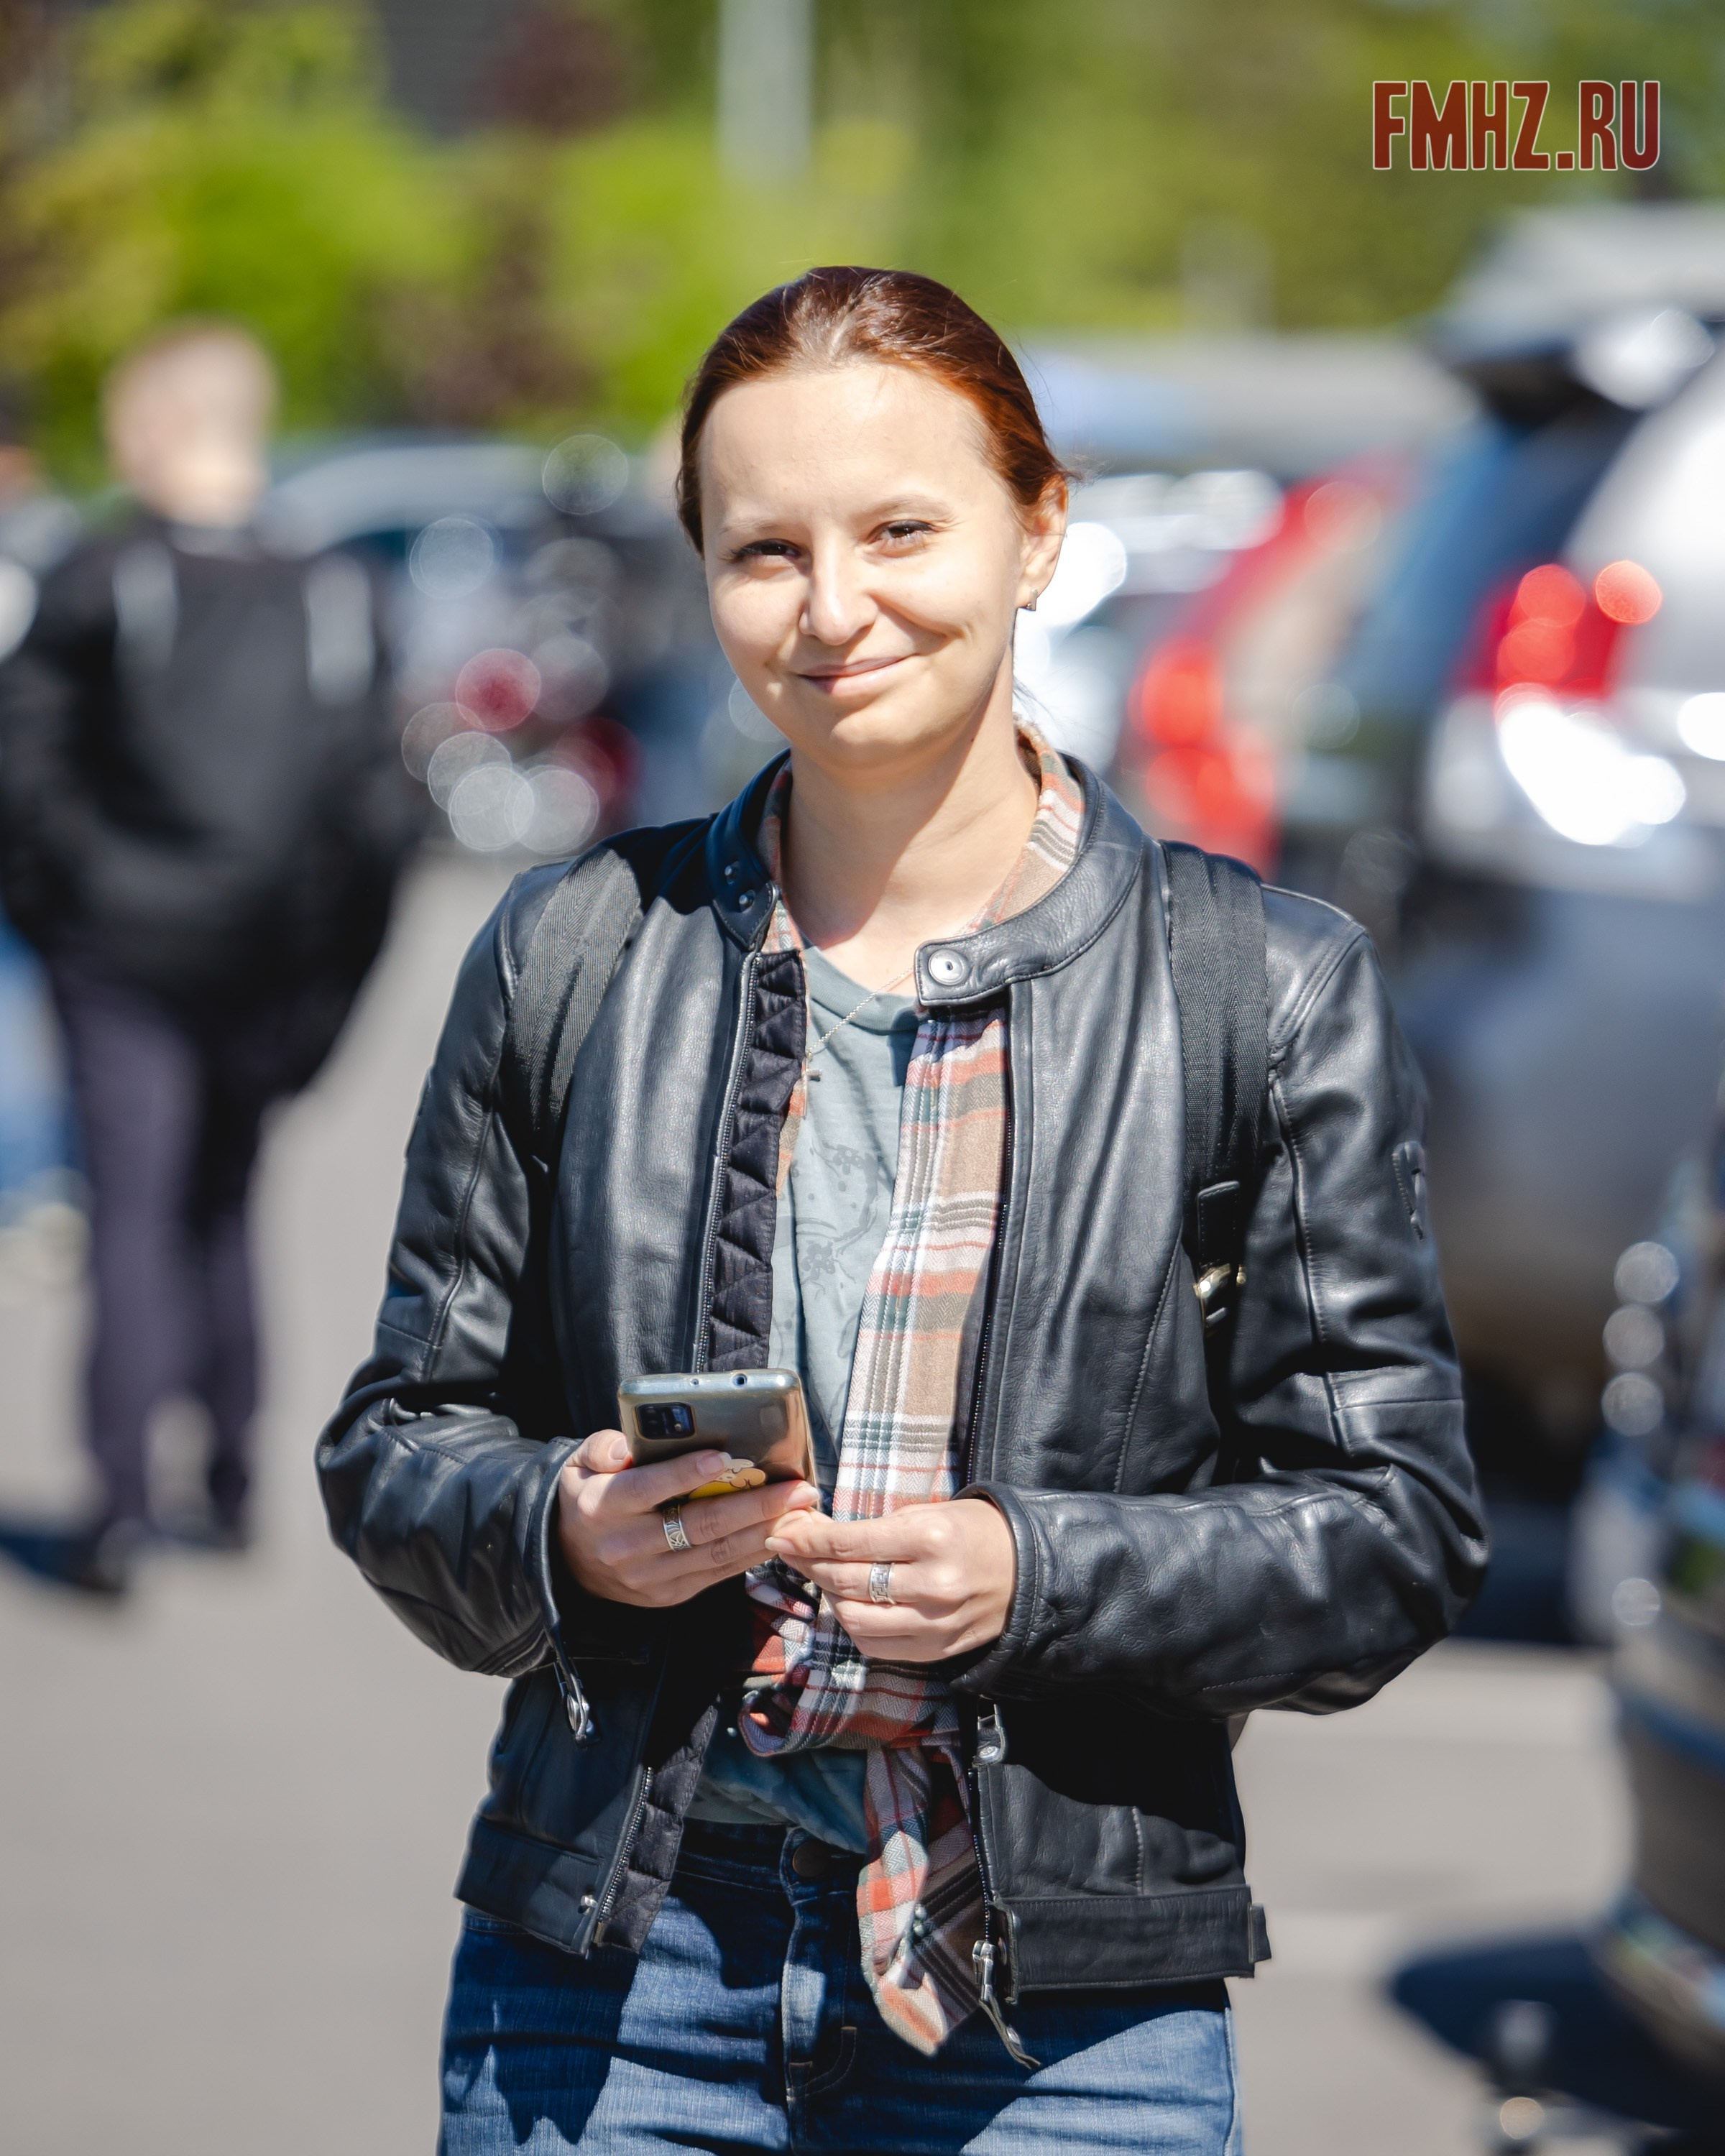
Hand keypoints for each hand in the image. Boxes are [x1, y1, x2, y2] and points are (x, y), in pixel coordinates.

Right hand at [557, 1430, 818, 1607]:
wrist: (567, 1561)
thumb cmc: (587, 1498)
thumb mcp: (579, 1465)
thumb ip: (603, 1448)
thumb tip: (626, 1447)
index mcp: (604, 1507)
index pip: (649, 1489)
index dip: (686, 1474)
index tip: (724, 1457)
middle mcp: (628, 1546)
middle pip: (699, 1524)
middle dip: (755, 1505)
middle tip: (796, 1488)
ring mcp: (650, 1578)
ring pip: (716, 1553)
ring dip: (764, 1531)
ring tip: (800, 1511)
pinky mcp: (668, 1595)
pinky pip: (717, 1573)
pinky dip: (751, 1554)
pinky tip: (778, 1534)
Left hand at [763, 1498, 1015, 1662]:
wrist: (1027, 1571)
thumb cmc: (974, 1532)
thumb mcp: (930, 1513)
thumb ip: (876, 1528)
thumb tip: (816, 1532)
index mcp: (929, 1540)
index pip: (850, 1544)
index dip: (808, 1540)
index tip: (782, 1534)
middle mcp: (930, 1585)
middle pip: (846, 1581)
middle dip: (810, 1565)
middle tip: (793, 1551)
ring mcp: (932, 1624)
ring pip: (853, 1619)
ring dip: (827, 1597)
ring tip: (822, 1577)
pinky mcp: (934, 1650)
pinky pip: (874, 1645)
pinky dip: (852, 1625)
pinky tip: (848, 1604)